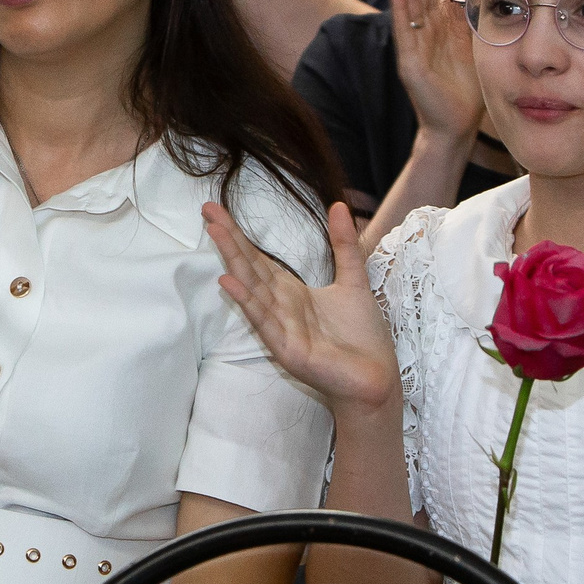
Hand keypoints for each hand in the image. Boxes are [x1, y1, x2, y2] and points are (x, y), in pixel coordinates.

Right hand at [204, 200, 398, 416]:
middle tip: (206, 209)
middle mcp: (279, 308)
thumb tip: (339, 205)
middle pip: (249, 268)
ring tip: (215, 234)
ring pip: (252, 289)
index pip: (258, 259)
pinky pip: (263, 321)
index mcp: (291, 292)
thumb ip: (344, 245)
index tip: (216, 209)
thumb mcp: (354, 280)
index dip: (239, 234)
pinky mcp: (286, 349)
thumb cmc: (362, 336)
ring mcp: (279, 328)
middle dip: (229, 239)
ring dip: (233, 262)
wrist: (376, 378)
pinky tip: (228, 282)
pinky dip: (246, 301)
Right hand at [388, 0, 480, 145]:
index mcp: (435, 26)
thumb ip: (467, 16)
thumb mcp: (472, 44)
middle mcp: (421, 32)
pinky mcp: (410, 64)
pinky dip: (399, 7)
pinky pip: (404, 31)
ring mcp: (413, 46)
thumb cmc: (466, 88)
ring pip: (408, 3)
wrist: (457, 126)